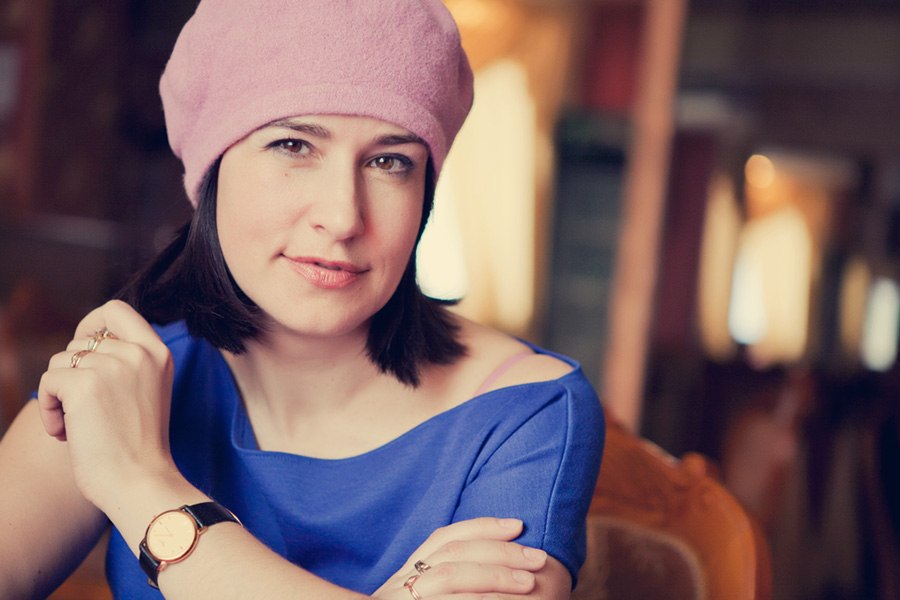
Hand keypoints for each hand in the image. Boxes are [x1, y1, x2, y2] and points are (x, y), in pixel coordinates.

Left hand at [36, 300, 176, 511]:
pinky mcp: (85, 383)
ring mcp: (114, 365)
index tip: (84, 353)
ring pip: (60, 361)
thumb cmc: (138, 447)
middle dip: (72, 374)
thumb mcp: (146, 391)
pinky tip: (66, 434)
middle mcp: (139, 352)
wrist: (140, 481)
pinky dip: (48, 410)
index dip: (91, 324)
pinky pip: (47, 382)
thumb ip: (126, 362)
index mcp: (159, 353)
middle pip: (80, 340)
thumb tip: (84, 341)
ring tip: (78, 426)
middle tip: (85, 411)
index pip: (116, 310)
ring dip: (59, 395)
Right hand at [372, 517, 547, 598]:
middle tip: (537, 557)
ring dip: (494, 576)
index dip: (482, 526)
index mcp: (406, 576)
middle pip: (453, 554)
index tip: (518, 524)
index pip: (444, 538)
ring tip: (529, 583)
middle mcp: (402, 585)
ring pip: (451, 576)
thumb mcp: (423, 597)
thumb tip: (502, 566)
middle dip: (499, 552)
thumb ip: (452, 585)